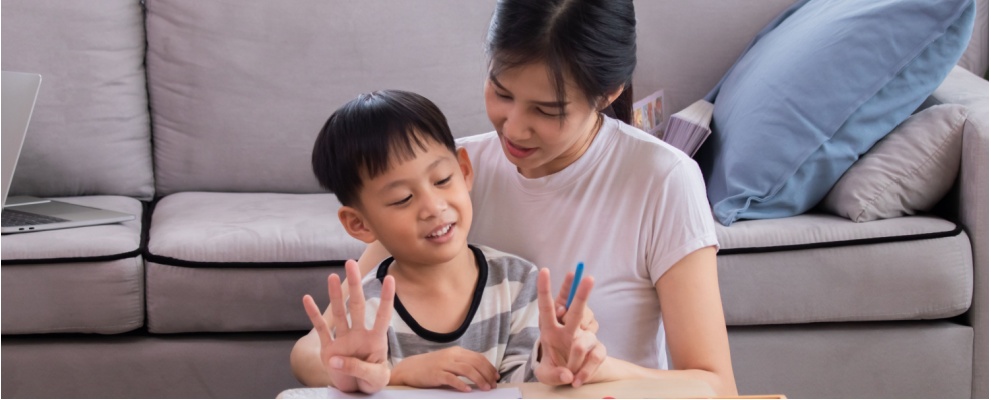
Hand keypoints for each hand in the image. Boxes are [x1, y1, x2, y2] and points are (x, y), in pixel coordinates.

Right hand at [302, 260, 394, 392]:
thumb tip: (336, 359)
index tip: (390, 278)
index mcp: (376, 340)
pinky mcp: (329, 349)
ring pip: (339, 313)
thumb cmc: (373, 382)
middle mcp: (359, 335)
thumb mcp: (375, 378)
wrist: (357, 392)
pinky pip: (321, 329)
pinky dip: (314, 314)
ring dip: (335, 295)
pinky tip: (307, 299)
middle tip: (351, 263)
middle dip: (355, 285)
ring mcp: (344, 340)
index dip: (386, 298)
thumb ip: (359, 367)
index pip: (382, 315)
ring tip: (333, 276)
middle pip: (357, 305)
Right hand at [391, 346, 499, 391]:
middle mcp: (452, 355)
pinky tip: (467, 390)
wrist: (410, 368)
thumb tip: (480, 374)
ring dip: (479, 379)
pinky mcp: (436, 374)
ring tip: (485, 388)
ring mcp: (444, 364)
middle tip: (493, 385)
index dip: (489, 367)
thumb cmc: (431, 367)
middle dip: (487, 374)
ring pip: (467, 369)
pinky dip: (461, 384)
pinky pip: (451, 378)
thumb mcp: (449, 361)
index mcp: (457, 351)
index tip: (496, 377)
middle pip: (475, 363)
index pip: (478, 357)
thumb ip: (462, 364)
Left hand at [534, 268, 605, 387]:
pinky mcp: (598, 348)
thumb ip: (553, 375)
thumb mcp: (547, 375)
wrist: (575, 378)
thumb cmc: (556, 371)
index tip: (544, 271)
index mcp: (550, 330)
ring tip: (570, 369)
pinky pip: (596, 355)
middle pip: (575, 309)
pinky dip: (586, 369)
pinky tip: (578, 377)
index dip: (545, 289)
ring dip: (576, 357)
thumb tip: (566, 374)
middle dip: (581, 293)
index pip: (547, 307)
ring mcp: (584, 337)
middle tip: (590, 277)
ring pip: (585, 337)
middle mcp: (568, 328)